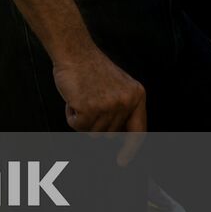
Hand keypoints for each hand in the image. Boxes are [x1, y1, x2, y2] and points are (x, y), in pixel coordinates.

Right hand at [52, 47, 146, 164]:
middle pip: (109, 135)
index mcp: (137, 96)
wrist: (74, 50)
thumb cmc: (89, 67)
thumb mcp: (117, 86)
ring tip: (80, 97)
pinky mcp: (90, 107)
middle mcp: (126, 102)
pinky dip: (71, 116)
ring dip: (82, 119)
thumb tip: (118, 137)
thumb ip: (122, 108)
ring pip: (93, 133)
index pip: (138, 132)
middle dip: (95, 124)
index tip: (122, 161)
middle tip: (87, 101)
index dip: (131, 150)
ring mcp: (109, 106)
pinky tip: (72, 99)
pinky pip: (78, 126)